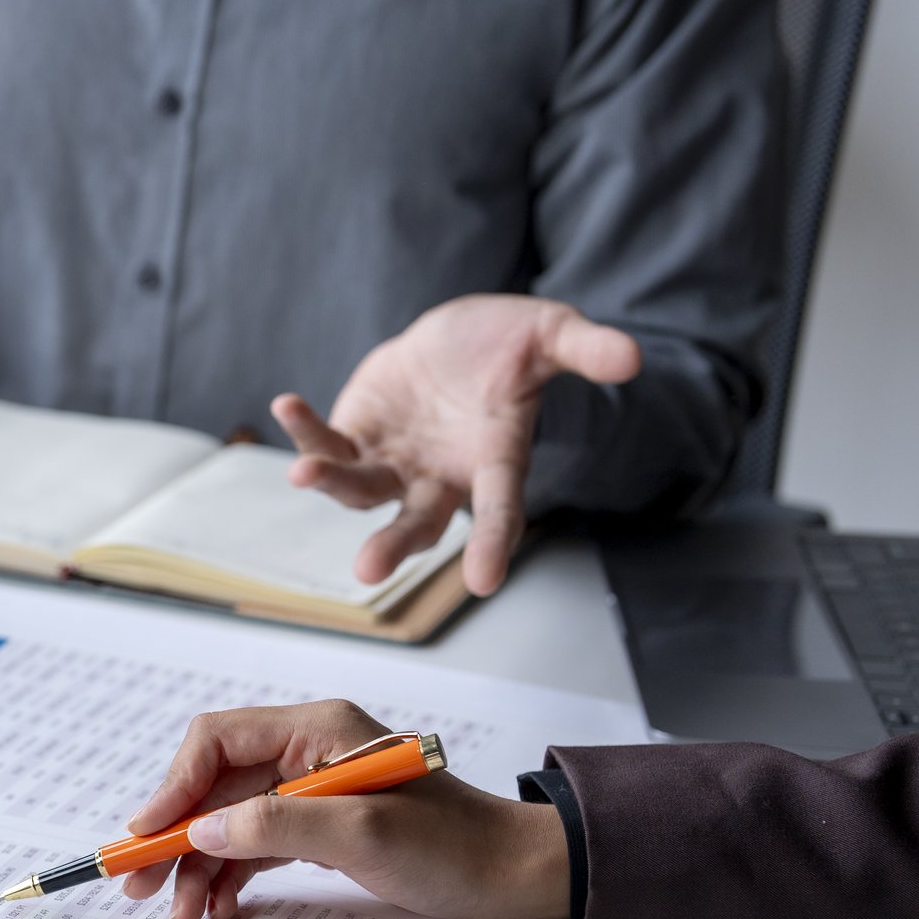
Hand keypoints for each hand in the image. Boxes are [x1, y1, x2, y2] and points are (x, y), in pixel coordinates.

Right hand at [120, 699, 569, 918]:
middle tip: (139, 887)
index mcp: (317, 728)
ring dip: (198, 868)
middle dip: (173, 837)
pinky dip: (229, 879)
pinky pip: (254, 847)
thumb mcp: (365, 835)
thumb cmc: (457, 848)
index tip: (146, 839)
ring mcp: (311, 791)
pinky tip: (216, 910)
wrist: (516, 877)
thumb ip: (278, 825)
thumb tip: (202, 831)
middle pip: (212, 786)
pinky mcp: (320, 829)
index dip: (172, 789)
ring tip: (182, 917)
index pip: (216, 741)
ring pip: (228, 823)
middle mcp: (307, 751)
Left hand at [275, 297, 641, 597]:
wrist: (458, 338)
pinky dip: (306, 432)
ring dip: (332, 483)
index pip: (500, 510)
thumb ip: (585, 349)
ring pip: (361, 490)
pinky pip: (328, 444)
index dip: (493, 544)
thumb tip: (632, 356)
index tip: (483, 583)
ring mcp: (394, 463)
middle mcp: (440, 477)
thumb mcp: (552, 335)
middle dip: (394, 545)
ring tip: (303, 475)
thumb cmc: (510, 345)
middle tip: (369, 570)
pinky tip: (286, 404)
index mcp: (494, 461)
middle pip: (417, 522)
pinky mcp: (357, 438)